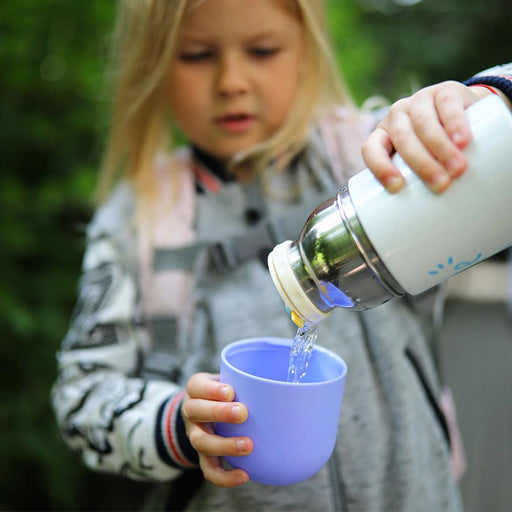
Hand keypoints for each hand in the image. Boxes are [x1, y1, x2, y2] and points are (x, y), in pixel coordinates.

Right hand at [181, 372, 253, 486]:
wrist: (208, 408)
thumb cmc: (226, 390)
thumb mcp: (229, 377)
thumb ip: (245, 377)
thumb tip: (280, 380)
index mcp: (196, 389)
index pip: (196, 387)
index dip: (211, 390)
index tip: (230, 391)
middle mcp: (191, 411)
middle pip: (195, 412)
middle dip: (219, 412)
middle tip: (242, 413)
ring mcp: (195, 435)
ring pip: (201, 442)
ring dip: (224, 445)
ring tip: (248, 445)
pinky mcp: (203, 455)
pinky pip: (209, 470)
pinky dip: (224, 477)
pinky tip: (244, 475)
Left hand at [362, 81, 491, 192]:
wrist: (466, 116)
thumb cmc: (436, 152)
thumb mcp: (420, 168)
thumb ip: (417, 191)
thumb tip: (427, 238)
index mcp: (383, 137)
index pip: (371, 149)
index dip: (379, 167)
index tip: (398, 188)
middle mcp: (396, 117)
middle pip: (402, 140)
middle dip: (421, 165)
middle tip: (441, 186)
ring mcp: (419, 101)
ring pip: (423, 124)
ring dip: (439, 148)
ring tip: (457, 169)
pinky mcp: (445, 90)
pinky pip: (446, 105)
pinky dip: (455, 122)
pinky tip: (463, 139)